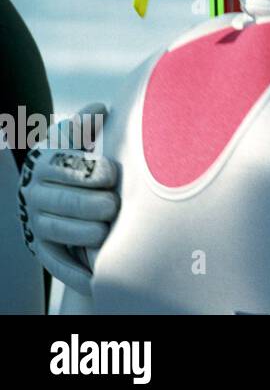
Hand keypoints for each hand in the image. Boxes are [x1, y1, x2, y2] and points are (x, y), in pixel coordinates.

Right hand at [17, 102, 118, 295]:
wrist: (46, 184)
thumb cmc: (70, 157)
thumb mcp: (72, 138)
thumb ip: (84, 126)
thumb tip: (98, 109)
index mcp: (45, 163)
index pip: (68, 169)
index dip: (94, 173)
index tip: (112, 174)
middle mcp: (36, 193)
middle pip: (67, 202)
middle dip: (94, 205)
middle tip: (113, 205)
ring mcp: (36, 221)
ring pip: (60, 231)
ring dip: (87, 234)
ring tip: (106, 232)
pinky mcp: (40, 245)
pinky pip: (54, 261)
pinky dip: (73, 273)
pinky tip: (94, 279)